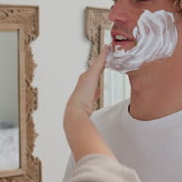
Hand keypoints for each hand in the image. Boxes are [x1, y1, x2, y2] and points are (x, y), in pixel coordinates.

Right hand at [64, 45, 114, 161]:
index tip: (99, 70)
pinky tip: (108, 48)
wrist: (74, 115)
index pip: (91, 81)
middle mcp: (84, 82)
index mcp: (85, 91)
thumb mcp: (87, 121)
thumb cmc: (79, 120)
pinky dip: (103, 55)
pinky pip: (99, 63)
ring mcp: (86, 78)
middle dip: (99, 62)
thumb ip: (89, 124)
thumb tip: (90, 133)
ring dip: (102, 56)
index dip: (95, 76)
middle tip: (105, 52)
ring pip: (96, 65)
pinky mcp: (90, 75)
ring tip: (107, 47)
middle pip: (93, 70)